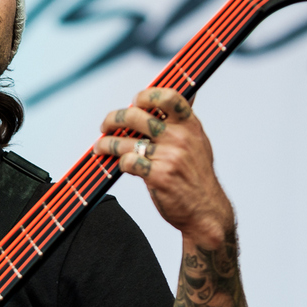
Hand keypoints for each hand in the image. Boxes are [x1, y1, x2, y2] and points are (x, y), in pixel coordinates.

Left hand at [93, 87, 232, 247]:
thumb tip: (182, 94)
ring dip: (106, 144)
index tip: (134, 101)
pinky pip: (128, 162)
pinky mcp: (158, 176)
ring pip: (125, 142)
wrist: (206, 212)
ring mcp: (169, 156)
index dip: (146, 95)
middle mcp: (180, 137)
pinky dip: (119, 164)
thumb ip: (184, 121)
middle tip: (105, 126)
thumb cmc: (198, 177)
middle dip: (113, 119)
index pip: (168, 96)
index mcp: (190, 125)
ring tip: (100, 147)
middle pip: (136, 116)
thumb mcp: (199, 143)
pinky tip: (119, 165)